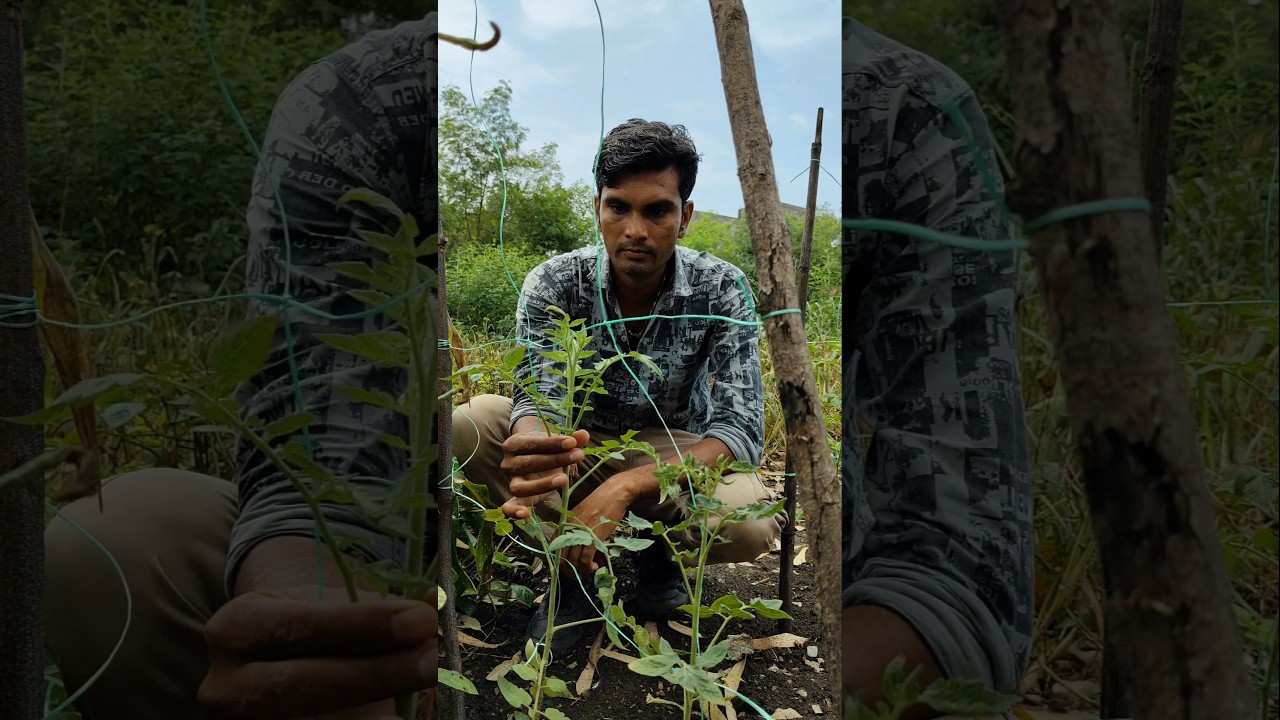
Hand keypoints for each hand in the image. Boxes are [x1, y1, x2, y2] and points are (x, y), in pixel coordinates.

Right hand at [198, 586, 436, 719]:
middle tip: (432, 662)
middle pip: (305, 684)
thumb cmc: (313, 630)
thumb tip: (434, 602)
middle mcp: (228, 685)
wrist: (275, 662)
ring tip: (419, 698)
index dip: (364, 625)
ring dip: (374, 714)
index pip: (302, 626)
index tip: (421, 620)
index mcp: (237, 628)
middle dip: (377, 674)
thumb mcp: (333, 605)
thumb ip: (380, 607)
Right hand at [499, 428, 589, 518]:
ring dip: (542, 484)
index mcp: (514, 443)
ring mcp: (511, 481)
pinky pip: (508, 507)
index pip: (532, 443)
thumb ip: (571, 439)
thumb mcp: (556, 442)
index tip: (572, 442)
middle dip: (555, 459)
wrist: (534, 458)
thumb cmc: (545, 449)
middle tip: (578, 455)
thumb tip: (583, 435)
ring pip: (519, 487)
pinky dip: (514, 511)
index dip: (552, 443)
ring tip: (564, 479)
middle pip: (528, 463)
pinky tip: (526, 514)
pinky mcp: (515, 498)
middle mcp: (508, 463)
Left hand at [562, 474, 638, 574]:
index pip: (554, 548)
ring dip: (581, 570)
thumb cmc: (600, 503)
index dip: (559, 562)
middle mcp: (568, 530)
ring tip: (590, 569)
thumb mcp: (581, 516)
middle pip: (561, 558)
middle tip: (578, 574)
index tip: (568, 568)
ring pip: (573, 561)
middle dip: (568, 571)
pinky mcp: (592, 538)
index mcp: (564, 524)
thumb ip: (576, 531)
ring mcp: (579, 534)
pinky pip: (585, 559)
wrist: (613, 494)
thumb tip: (578, 549)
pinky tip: (595, 566)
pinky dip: (588, 566)